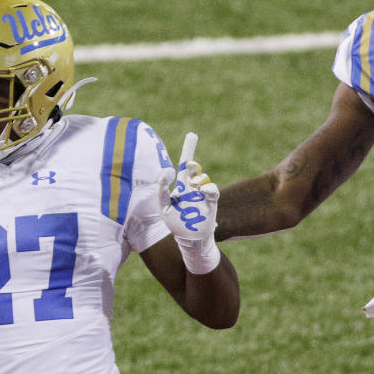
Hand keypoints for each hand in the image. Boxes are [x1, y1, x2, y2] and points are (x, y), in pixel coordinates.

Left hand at [158, 133, 220, 273]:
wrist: (190, 239)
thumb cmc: (176, 223)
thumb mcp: (164, 207)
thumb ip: (161, 190)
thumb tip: (166, 173)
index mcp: (181, 186)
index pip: (182, 165)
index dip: (188, 149)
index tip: (192, 134)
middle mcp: (192, 187)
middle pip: (193, 167)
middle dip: (190, 153)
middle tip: (187, 159)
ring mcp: (201, 195)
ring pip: (201, 178)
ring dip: (196, 177)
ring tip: (192, 184)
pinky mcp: (210, 203)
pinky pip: (212, 192)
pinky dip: (208, 188)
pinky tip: (204, 190)